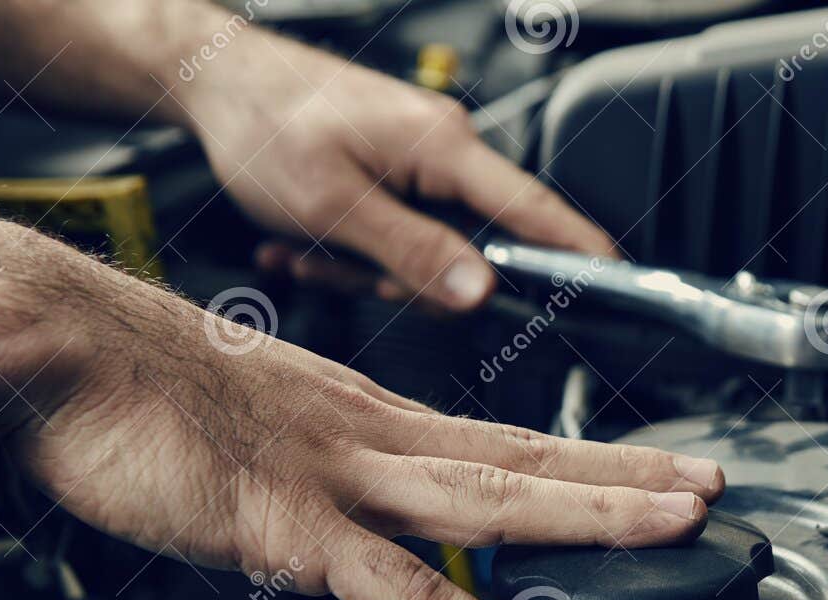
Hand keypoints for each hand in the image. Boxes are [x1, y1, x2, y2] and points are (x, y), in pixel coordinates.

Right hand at [0, 238, 721, 599]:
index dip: (596, 462)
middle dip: (629, 479)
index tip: (663, 469)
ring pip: (492, 504)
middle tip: (713, 487)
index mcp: (372, 422)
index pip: (511, 443)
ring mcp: (339, 483)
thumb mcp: (268, 424)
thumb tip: (370, 514)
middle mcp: (375, 443)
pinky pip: (396, 586)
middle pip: (528, 464)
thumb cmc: (150, 390)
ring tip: (672, 522)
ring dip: (591, 516)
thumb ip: (329, 472)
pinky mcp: (287, 528)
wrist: (65, 352)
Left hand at [175, 31, 613, 309]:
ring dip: (368, 267)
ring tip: (310, 248)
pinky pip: (399, 233)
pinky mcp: (396, 170)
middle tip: (348, 269)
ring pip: (428, 250)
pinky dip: (352, 249)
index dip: (579, 251)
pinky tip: (305, 242)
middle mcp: (444, 150)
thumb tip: (480, 291)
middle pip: (474, 249)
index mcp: (444, 149)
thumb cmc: (264, 124)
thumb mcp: (334, 206)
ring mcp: (420, 160)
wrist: (213, 80)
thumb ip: (413, 253)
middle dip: (409, 279)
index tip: (615, 281)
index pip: (535, 209)